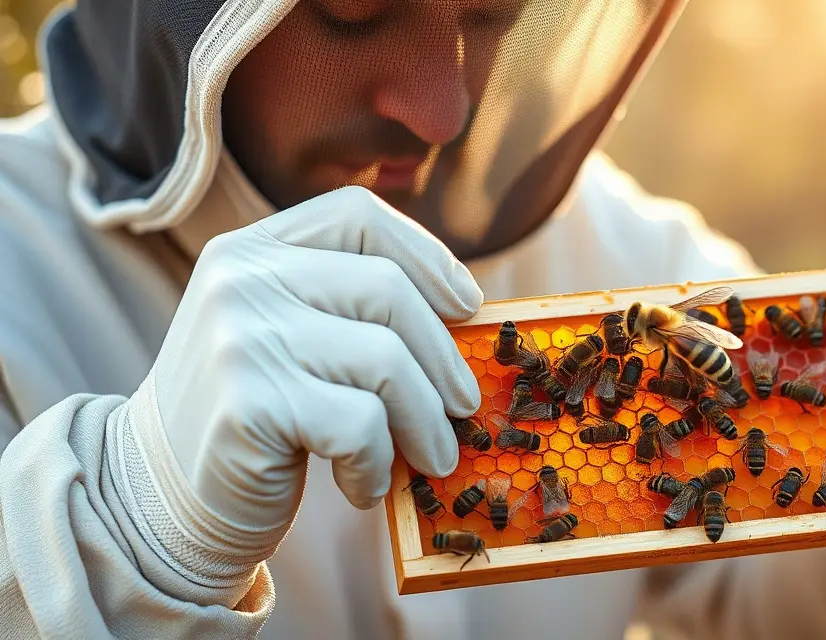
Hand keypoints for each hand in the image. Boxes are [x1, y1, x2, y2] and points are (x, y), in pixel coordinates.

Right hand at [125, 186, 481, 538]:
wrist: (159, 499)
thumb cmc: (254, 417)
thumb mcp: (290, 336)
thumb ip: (350, 305)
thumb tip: (466, 310)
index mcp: (251, 248)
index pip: (359, 215)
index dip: (428, 254)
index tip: (467, 306)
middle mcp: (240, 279)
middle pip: (388, 290)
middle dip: (443, 357)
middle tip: (463, 407)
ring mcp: (241, 337)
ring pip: (385, 361)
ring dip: (423, 422)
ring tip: (429, 458)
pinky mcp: (250, 403)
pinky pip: (360, 424)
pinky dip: (378, 464)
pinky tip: (362, 486)